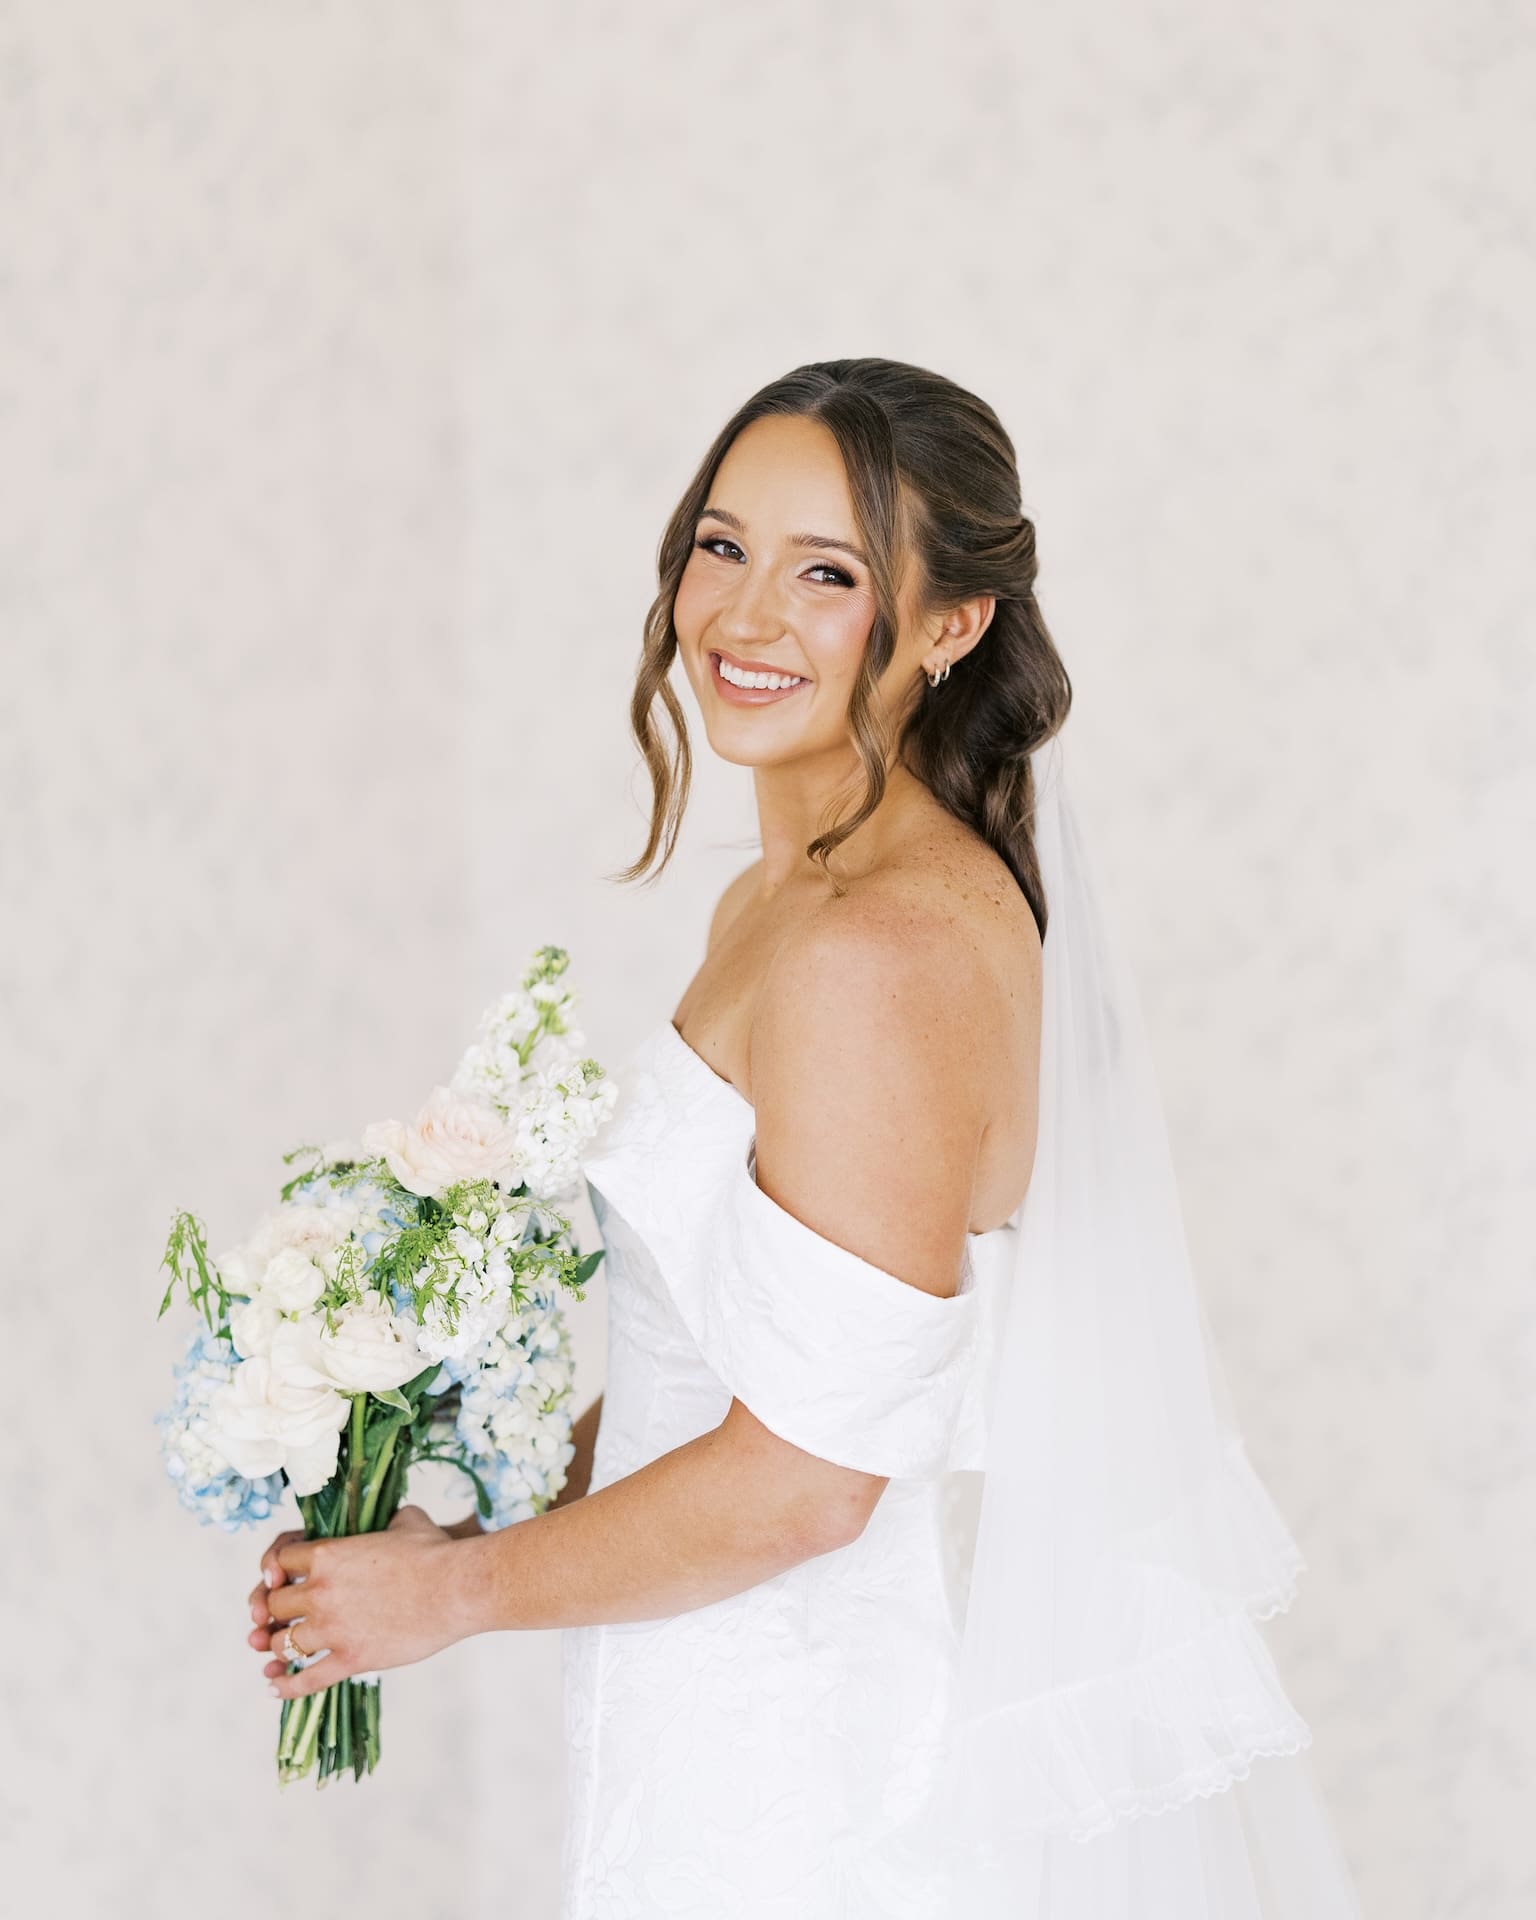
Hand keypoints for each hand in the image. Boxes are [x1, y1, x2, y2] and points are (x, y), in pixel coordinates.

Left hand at [245, 1504, 463, 1698]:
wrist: (457, 1587)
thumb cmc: (436, 1551)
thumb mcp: (405, 1520)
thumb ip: (385, 1522)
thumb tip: (391, 1523)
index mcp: (328, 1553)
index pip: (279, 1561)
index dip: (276, 1570)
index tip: (281, 1580)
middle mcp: (321, 1591)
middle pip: (273, 1606)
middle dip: (274, 1613)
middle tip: (278, 1620)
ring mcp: (333, 1628)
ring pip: (281, 1644)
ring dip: (278, 1647)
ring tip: (280, 1652)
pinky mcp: (351, 1659)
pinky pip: (305, 1680)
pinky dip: (285, 1687)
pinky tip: (274, 1687)